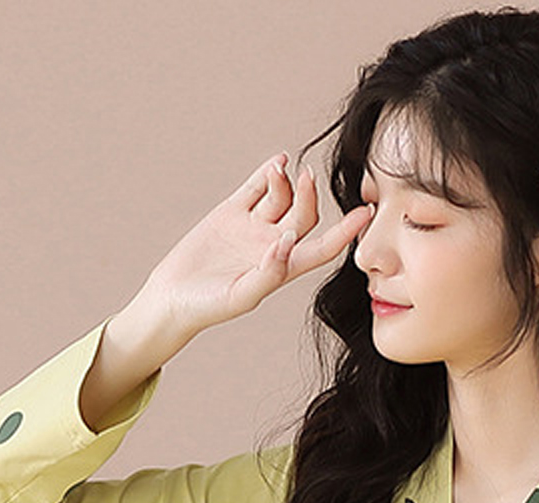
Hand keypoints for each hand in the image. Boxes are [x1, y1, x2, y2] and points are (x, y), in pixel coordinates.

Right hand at [138, 151, 371, 336]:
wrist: (173, 298)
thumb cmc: (209, 307)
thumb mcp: (241, 296)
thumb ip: (269, 272)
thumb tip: (288, 241)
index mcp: (284, 268)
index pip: (324, 247)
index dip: (346, 231)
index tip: (365, 212)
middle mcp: (273, 245)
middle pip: (304, 215)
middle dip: (308, 195)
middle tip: (306, 177)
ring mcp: (253, 227)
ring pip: (281, 197)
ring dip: (285, 181)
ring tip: (280, 169)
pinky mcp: (230, 213)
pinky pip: (255, 188)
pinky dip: (267, 173)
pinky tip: (279, 161)